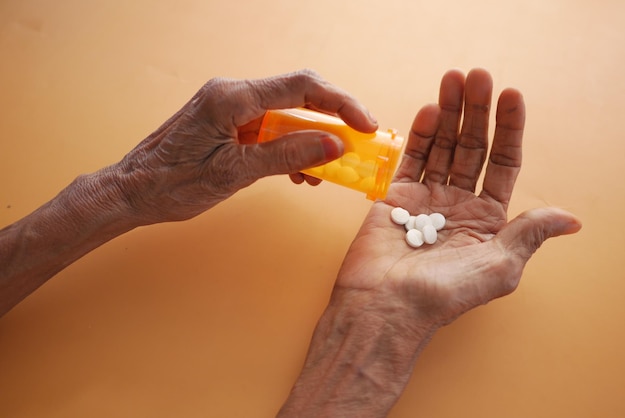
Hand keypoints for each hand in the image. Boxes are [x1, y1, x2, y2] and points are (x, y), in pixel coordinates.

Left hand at [114, 69, 376, 224]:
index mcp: (232, 97)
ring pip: (285, 115)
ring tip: (323, 172)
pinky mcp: (226, 122)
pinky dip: (288, 147)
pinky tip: (297, 171)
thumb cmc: (172, 183)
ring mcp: (228, 107)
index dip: (341, 102)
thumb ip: (287, 154)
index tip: (365, 125)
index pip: (301, 87)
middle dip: (331, 120)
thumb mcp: (235, 173)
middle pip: (297, 96)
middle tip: (355, 146)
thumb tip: (334, 145)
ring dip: (310, 140)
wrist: (131, 192)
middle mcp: (232, 93)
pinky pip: (269, 128)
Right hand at [335, 68, 581, 327]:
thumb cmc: (444, 295)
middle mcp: (458, 203)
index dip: (509, 129)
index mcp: (487, 219)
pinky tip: (429, 110)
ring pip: (440, 146)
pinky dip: (418, 134)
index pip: (502, 164)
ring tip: (453, 80)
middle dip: (475, 111)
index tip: (510, 95)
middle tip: (477, 75)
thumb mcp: (499, 267)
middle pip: (471, 147)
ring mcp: (426, 197)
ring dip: (448, 113)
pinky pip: (409, 159)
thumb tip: (570, 219)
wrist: (386, 307)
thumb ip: (529, 234)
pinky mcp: (395, 196)